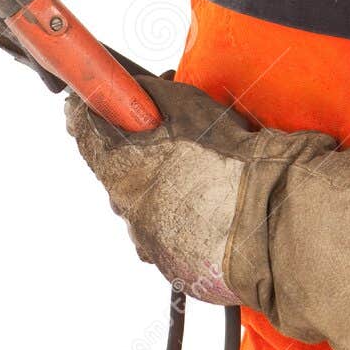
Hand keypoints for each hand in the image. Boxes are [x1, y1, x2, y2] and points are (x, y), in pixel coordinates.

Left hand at [64, 69, 262, 302]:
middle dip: (132, 155)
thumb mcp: (186, 105)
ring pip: (140, 206)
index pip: (84, 131)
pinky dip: (176, 219)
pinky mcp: (170, 262)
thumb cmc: (228, 161)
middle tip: (163, 141)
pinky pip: (163, 235)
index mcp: (121, 166)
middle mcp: (126, 206)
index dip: (85, 115)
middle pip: (114, 173)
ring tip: (196, 179)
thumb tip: (132, 86)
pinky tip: (204, 208)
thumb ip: (150, 94)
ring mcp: (146, 239)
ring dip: (158, 191)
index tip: (88, 107)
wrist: (265, 214)